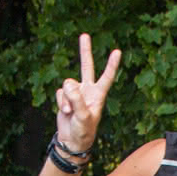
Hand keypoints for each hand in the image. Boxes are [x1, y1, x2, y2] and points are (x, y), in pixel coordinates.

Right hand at [54, 34, 121, 153]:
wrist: (72, 140)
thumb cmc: (83, 131)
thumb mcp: (83, 117)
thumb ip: (76, 100)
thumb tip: (68, 84)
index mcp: (98, 95)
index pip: (106, 77)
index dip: (111, 65)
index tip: (117, 51)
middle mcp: (88, 90)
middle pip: (86, 67)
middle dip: (85, 51)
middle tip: (85, 35)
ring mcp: (76, 93)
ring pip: (67, 85)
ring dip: (66, 99)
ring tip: (70, 112)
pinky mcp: (65, 97)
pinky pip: (59, 93)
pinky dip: (60, 102)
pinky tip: (65, 111)